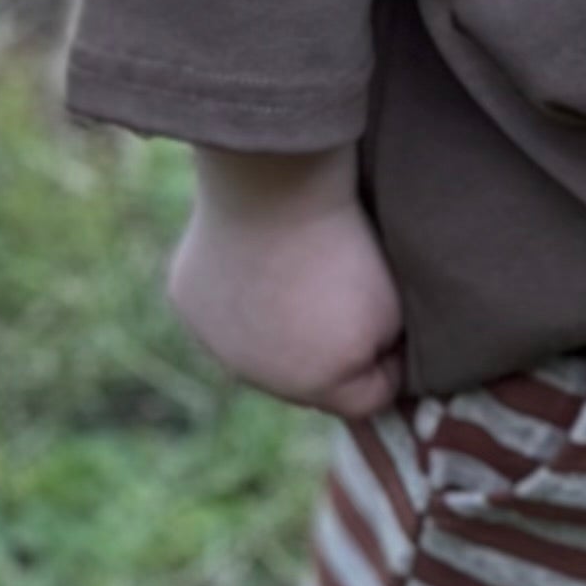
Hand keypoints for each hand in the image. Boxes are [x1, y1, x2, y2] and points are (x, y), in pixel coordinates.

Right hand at [167, 148, 406, 417]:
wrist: (274, 187)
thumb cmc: (346, 247)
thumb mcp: (393, 311)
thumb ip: (383, 352)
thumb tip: (377, 370)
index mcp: (315, 387)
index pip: (368, 397)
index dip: (391, 359)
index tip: (397, 321)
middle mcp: (257, 378)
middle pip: (308, 376)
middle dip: (329, 345)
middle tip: (344, 289)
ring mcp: (215, 341)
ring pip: (261, 345)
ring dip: (280, 323)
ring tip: (297, 271)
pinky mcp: (188, 302)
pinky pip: (224, 308)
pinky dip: (241, 290)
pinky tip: (257, 257)